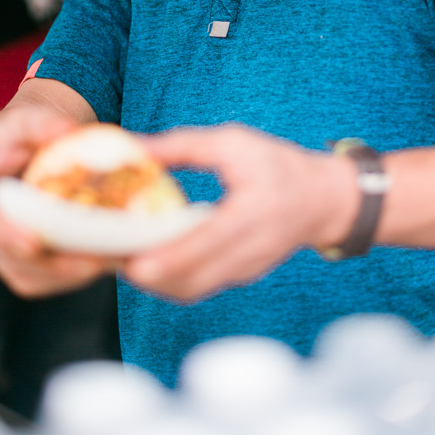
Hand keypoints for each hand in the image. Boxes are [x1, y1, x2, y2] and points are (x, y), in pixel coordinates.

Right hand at [0, 82, 112, 296]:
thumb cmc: (24, 132)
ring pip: (25, 273)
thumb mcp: (29, 117)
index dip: (2, 232)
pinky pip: (41, 279)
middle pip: (5, 253)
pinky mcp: (17, 260)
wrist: (29, 147)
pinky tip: (102, 262)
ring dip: (66, 273)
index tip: (34, 243)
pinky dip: (71, 275)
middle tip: (89, 260)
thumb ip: (44, 122)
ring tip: (106, 262)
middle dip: (47, 262)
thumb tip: (67, 130)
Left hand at [122, 124, 359, 301]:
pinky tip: (149, 259)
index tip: (129, 258)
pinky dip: (170, 279)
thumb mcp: (233, 143)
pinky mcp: (240, 277)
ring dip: (154, 281)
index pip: (204, 244)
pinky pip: (199, 287)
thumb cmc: (277, 165)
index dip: (165, 257)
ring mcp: (245, 271)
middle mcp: (249, 251)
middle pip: (190, 280)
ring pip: (191, 290)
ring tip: (123, 258)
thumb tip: (134, 147)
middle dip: (148, 275)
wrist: (323, 199)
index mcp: (251, 214)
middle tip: (110, 257)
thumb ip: (183, 146)